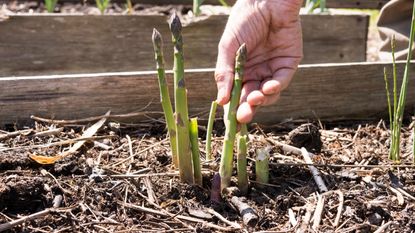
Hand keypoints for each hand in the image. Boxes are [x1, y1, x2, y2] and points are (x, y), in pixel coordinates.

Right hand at [215, 0, 302, 122]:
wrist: (265, 1)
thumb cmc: (243, 21)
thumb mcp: (228, 48)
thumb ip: (224, 73)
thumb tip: (221, 100)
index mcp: (239, 70)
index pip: (236, 95)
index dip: (233, 108)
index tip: (230, 121)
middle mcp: (256, 72)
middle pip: (252, 98)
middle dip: (248, 109)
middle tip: (243, 116)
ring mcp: (272, 69)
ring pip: (268, 94)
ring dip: (261, 99)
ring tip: (254, 98)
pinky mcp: (288, 63)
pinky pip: (282, 80)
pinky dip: (275, 87)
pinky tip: (268, 88)